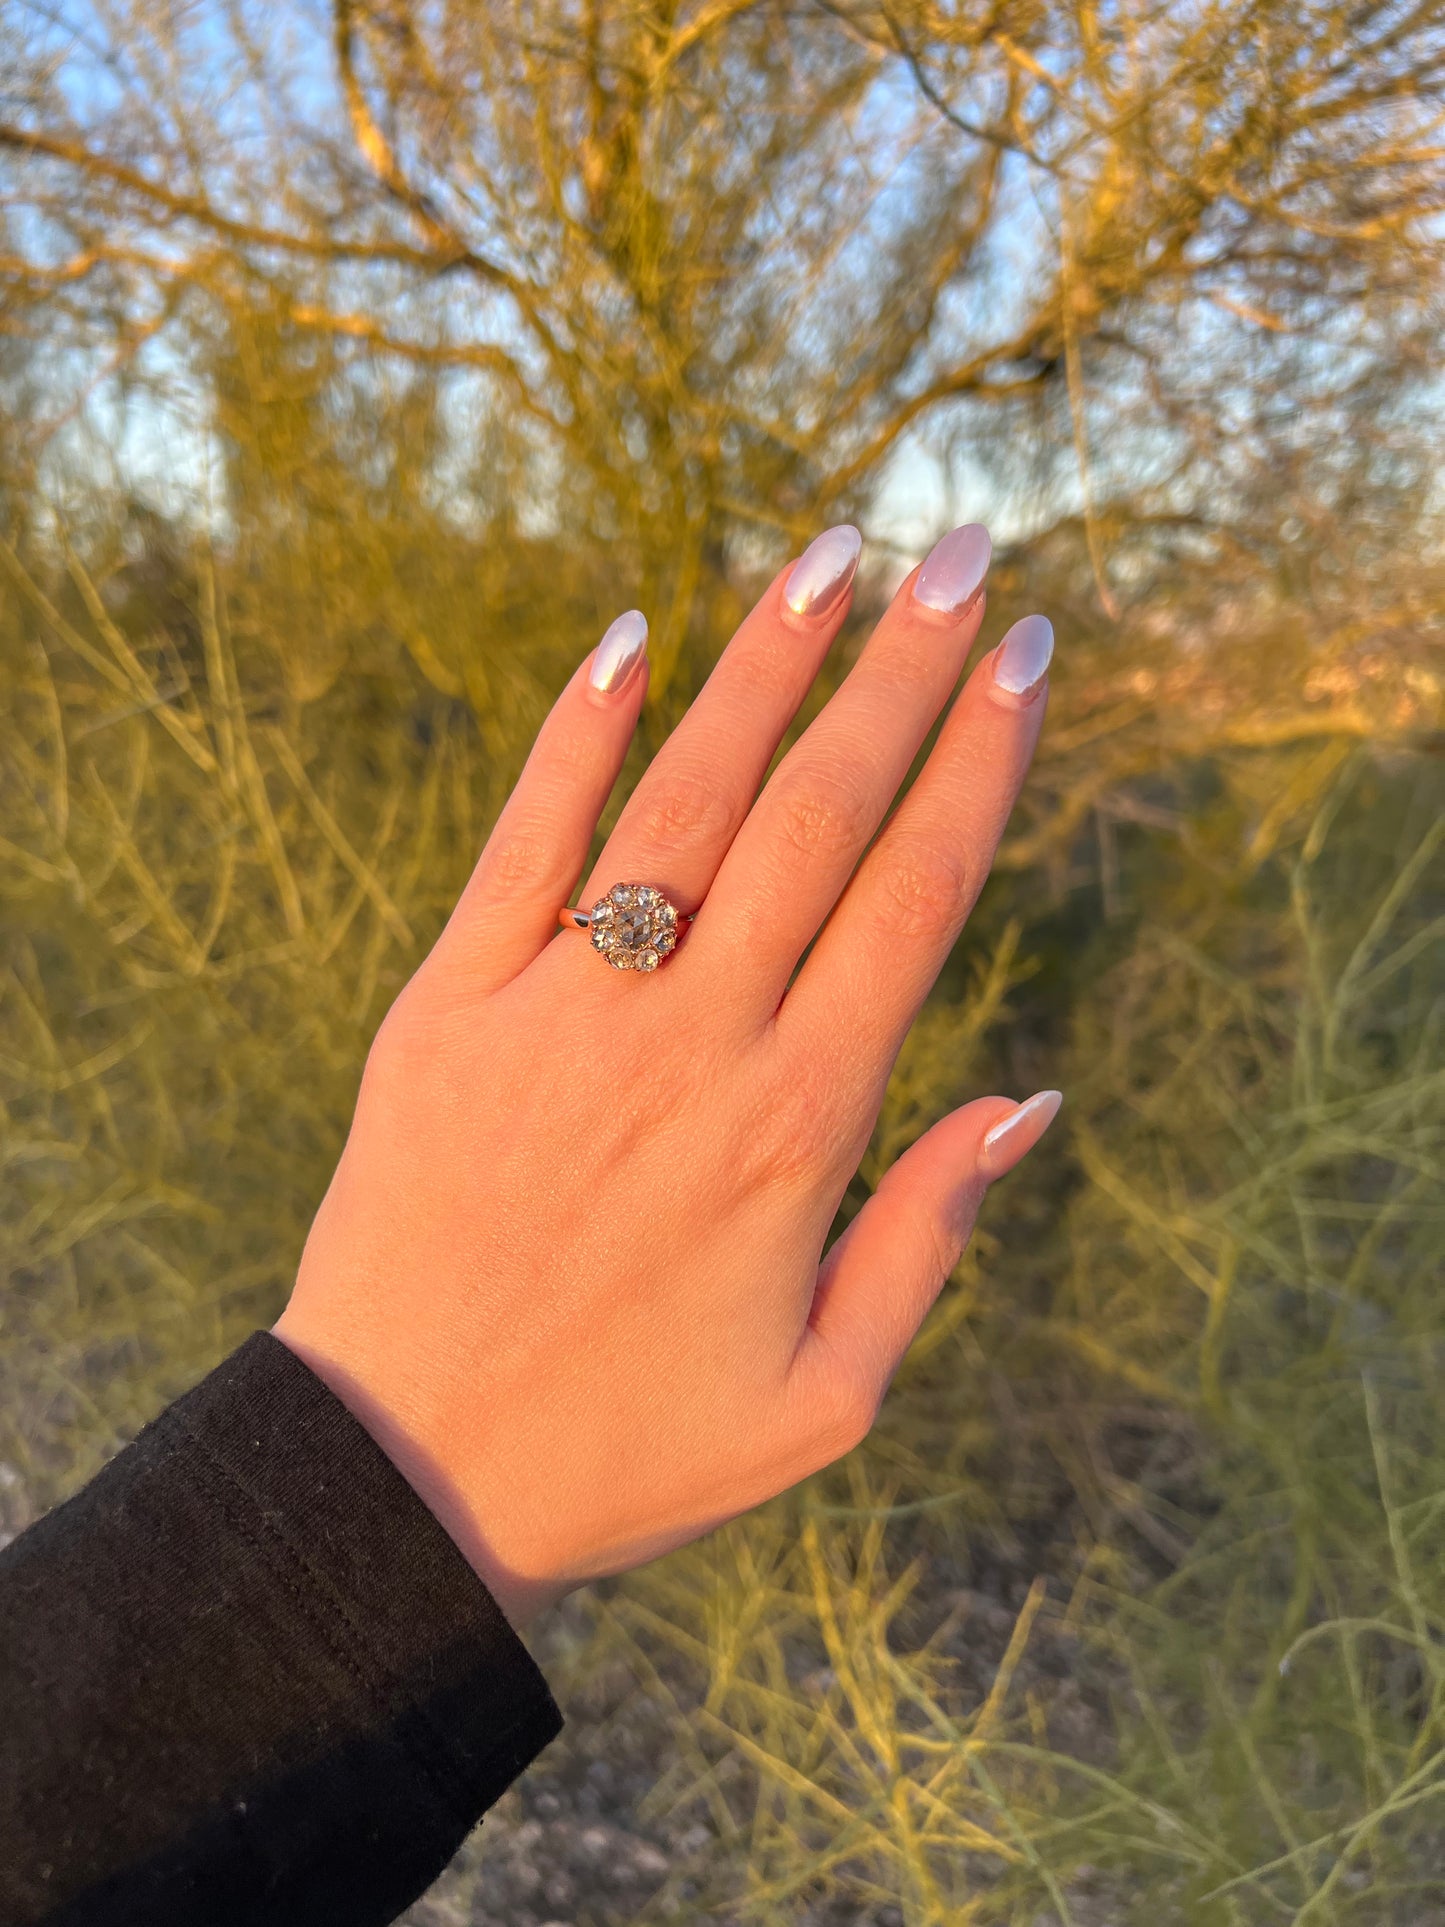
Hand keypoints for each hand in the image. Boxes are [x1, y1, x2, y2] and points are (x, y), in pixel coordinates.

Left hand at [274, 523, 1059, 1628]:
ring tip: (831, 555)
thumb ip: (930, 1238)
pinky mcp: (452, 1005)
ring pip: (686, 799)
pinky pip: (523, 844)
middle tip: (959, 551)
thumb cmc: (629, 1448)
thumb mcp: (825, 1400)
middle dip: (901, 672)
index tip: (1022, 655)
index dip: (978, 761)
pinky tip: (630, 641)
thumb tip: (1029, 1101)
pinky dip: (577, 738)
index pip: (914, 896)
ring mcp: (564, 1010)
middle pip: (820, 816)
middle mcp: (692, 1039)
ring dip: (766, 667)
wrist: (399, 1469)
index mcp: (800, 1123)